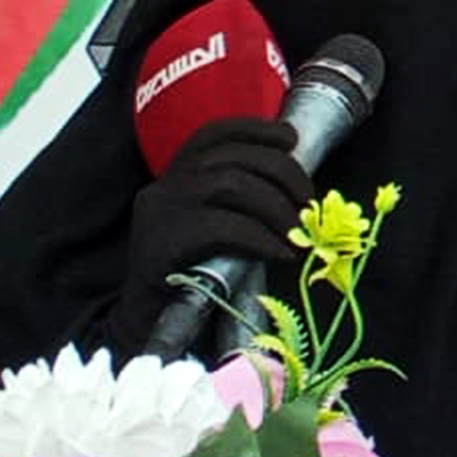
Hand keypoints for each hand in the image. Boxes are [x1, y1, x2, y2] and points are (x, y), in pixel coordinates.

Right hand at [111, 117, 309, 347]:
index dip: (256, 129)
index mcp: (176, 177)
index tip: (292, 138)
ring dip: (276, 206)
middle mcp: (164, 186)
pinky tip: (279, 254)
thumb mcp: (216, 228)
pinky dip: (260, 238)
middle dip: (282, 173)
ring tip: (297, 233)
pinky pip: (222, 227)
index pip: (214, 134)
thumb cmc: (194, 277)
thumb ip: (242, 201)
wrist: (147, 326)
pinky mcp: (160, 243)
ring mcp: (159, 212)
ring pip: (230, 184)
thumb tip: (299, 189)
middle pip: (231, 156)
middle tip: (308, 203)